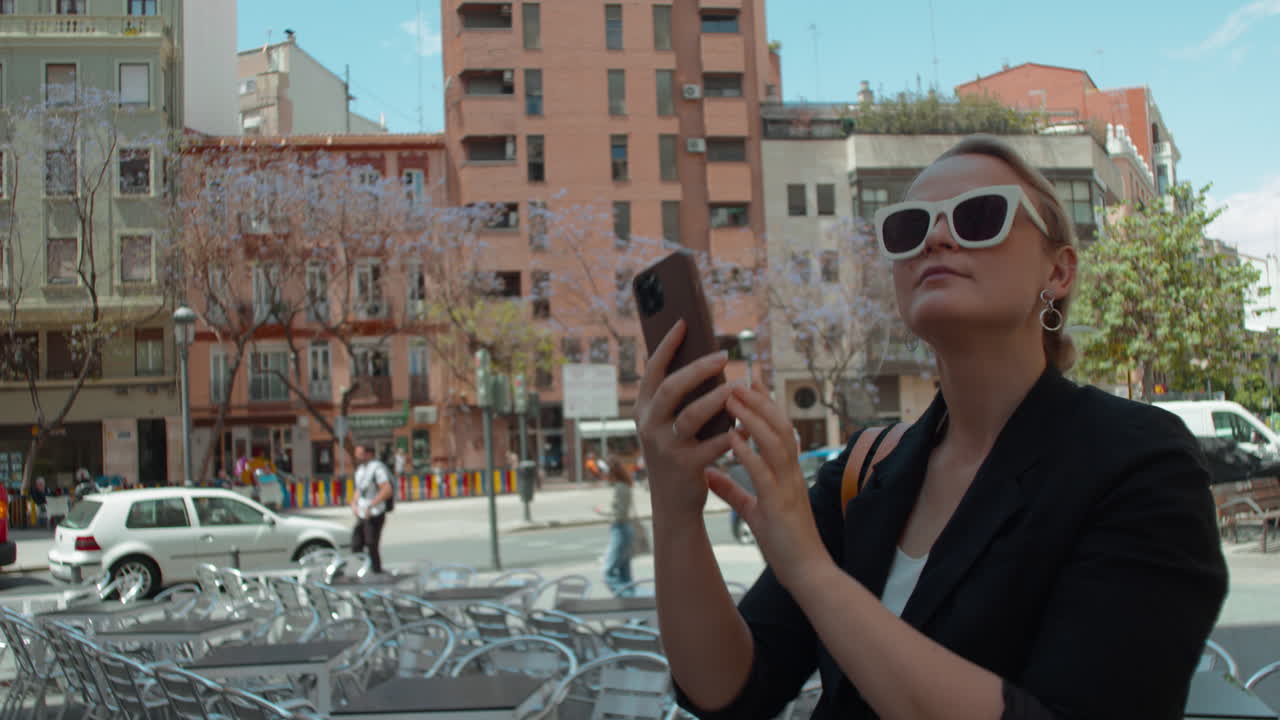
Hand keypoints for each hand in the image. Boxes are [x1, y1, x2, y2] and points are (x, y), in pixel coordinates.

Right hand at [633, 319, 736, 518]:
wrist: (673, 503)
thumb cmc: (677, 453)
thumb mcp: (667, 424)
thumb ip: (679, 398)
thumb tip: (705, 359)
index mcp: (644, 410)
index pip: (652, 370)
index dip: (667, 345)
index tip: (684, 322)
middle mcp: (649, 425)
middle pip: (672, 388)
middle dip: (698, 368)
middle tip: (724, 355)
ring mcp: (665, 447)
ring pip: (692, 415)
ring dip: (718, 398)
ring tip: (739, 387)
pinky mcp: (685, 466)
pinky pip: (713, 444)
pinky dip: (732, 432)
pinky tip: (747, 422)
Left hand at [708, 383, 832, 590]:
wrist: (807, 573)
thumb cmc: (784, 544)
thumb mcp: (753, 511)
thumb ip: (733, 490)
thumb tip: (709, 473)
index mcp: (787, 473)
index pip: (778, 430)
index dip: (765, 405)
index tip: (749, 383)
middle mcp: (792, 473)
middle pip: (780, 426)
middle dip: (760, 401)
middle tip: (740, 378)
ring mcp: (788, 486)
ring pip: (775, 442)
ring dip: (752, 417)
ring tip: (732, 397)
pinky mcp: (780, 504)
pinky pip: (764, 473)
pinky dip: (748, 453)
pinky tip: (731, 439)